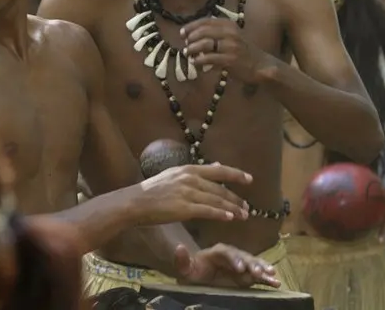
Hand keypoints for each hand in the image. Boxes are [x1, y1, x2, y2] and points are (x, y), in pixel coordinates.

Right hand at [131, 163, 251, 225]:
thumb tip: (216, 165)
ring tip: (243, 215)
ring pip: (216, 200)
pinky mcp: (183, 208)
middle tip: (247, 207)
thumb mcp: (175, 174)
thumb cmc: (153, 190)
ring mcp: (187, 193)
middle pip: (220, 188)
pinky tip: (229, 218)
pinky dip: (220, 214)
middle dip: (235, 198)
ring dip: (232, 208)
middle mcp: (190, 178)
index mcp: (189, 169)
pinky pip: (206, 211)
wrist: (135, 201)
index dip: (235, 174)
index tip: (249, 179)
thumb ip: (195, 172)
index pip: (218, 170)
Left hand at [174, 243, 280, 288]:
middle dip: (252, 264)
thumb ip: (182, 260)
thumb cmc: (193, 271)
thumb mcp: (185, 268)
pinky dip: (267, 278)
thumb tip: (179, 248)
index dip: (234, 258)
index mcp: (218, 252)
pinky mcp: (247, 274)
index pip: (227, 252)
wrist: (200, 276)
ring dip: (263, 269)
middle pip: (243, 257)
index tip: (240, 268)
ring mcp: (241, 264)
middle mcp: (232, 255)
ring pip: (254, 264)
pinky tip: (276, 283)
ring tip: (272, 275)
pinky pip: (258, 275)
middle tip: (259, 273)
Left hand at [180, 17, 271, 83]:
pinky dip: (199, 61)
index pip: (206, 21)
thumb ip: (215, 32)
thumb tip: (192, 34)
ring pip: (204, 44)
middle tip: (185, 45)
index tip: (182, 33)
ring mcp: (230, 46)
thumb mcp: (232, 36)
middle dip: (191, 38)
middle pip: (203, 31)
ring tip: (188, 54)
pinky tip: (195, 63)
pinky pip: (209, 59)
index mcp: (229, 24)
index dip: (191, 26)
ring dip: (192, 49)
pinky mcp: (230, 60)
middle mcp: (230, 33)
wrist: (259, 64)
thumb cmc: (243, 50)